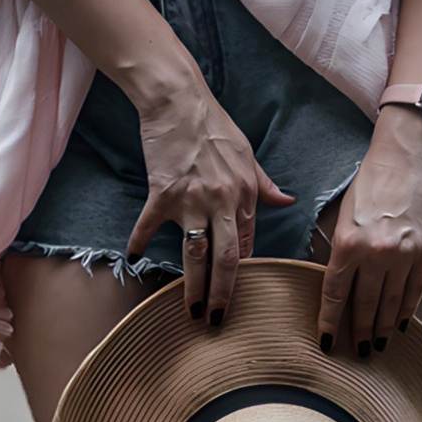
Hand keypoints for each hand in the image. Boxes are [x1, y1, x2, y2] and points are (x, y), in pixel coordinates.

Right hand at [127, 67, 291, 333]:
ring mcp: (193, 200)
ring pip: (196, 255)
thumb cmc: (215, 125)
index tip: (236, 297)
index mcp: (245, 194)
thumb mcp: (248, 153)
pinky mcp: (162, 193)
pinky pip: (149, 226)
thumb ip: (264, 184)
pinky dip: (139, 243)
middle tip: (218, 321)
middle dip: (223, 296)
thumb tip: (287, 200)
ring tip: (190, 311)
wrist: (180, 100)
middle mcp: (223, 202)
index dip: (242, 274)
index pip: (247, 245)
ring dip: (193, 287)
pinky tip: (134, 257)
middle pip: (227, 261)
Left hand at [318, 108, 421, 360]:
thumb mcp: (344, 214)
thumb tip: (338, 286)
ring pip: (392, 303)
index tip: (326, 341)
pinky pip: (415, 289)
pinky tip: (402, 324)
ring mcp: (406, 253)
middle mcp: (377, 252)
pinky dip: (407, 309)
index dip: (329, 321)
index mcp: (348, 242)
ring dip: (383, 327)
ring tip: (377, 345)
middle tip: (357, 352)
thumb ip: (341, 250)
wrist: (408, 154)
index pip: (335, 293)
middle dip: (359, 331)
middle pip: (365, 304)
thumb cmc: (370, 181)